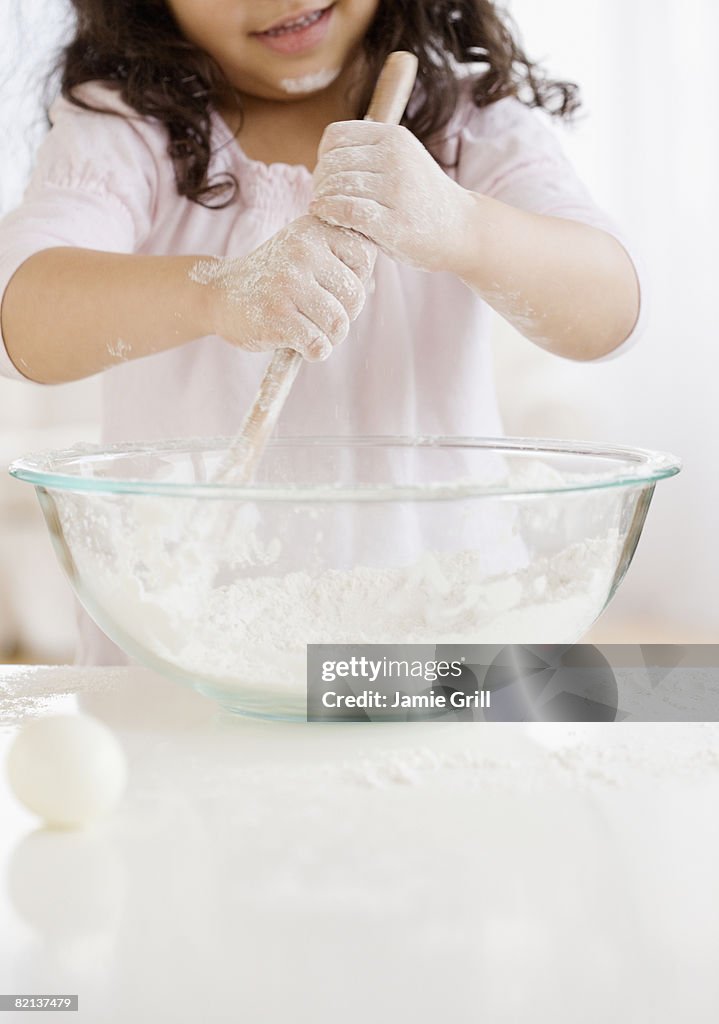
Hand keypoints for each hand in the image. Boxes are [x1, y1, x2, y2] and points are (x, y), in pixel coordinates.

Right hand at [200, 215, 375, 360]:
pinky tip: (299, 343)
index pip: (364, 257)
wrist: (220, 294)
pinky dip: (315, 352)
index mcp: (313, 229)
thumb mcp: (305, 250)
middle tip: (318, 315)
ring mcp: (288, 284)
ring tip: (309, 329)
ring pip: (339, 324)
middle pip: (355, 296)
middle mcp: (302, 251)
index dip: (354, 280)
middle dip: (343, 314)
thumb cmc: (275, 277)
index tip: (330, 286)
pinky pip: (319, 346)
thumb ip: (341, 256)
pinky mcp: (277, 318)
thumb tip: (375, 276)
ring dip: (329, 337)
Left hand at [309, 120, 474, 272]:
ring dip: (323, 200)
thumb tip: (322, 157)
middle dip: (321, 183)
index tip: (328, 177)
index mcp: (395, 137)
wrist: (463, 230)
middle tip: (324, 200)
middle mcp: (396, 157)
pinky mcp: (395, 222)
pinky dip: (328, 212)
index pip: (335, 136)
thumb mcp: (402, 161)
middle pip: (332, 163)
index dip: (322, 157)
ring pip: (336, 187)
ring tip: (327, 211)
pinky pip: (346, 210)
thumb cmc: (423, 200)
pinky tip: (323, 216)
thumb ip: (369, 154)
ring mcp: (397, 189)